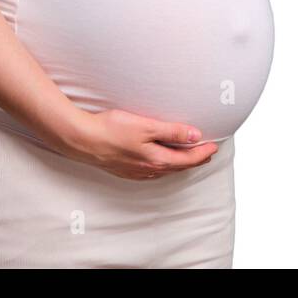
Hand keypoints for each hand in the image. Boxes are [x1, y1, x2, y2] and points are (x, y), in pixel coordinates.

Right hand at [56, 107, 219, 180]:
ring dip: (179, 163)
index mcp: (156, 159)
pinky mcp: (125, 169)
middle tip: (207, 153)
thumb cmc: (112, 129)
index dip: (203, 152)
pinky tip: (160, 162)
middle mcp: (148, 170)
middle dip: (195, 159)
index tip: (215, 145)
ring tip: (188, 157)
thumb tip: (196, 135)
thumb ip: (172, 131)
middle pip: (178, 166)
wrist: (82, 139)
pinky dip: (163, 166)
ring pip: (165, 170)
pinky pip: (152, 171)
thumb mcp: (146, 126)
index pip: (187, 158)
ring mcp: (136, 172)